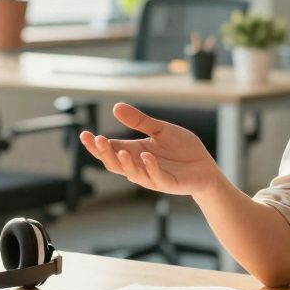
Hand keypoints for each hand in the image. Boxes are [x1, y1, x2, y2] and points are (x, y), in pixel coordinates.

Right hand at [79, 102, 230, 196]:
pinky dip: (150, 167)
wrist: (205, 167)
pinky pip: (155, 177)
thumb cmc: (182, 149)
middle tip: (97, 140)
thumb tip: (115, 107)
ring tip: (120, 150)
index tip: (84, 134)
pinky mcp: (168, 183)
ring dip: (124, 162)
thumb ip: (139, 121)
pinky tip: (146, 156)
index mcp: (134, 151)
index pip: (110, 149)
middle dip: (104, 153)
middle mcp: (139, 165)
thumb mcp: (160, 129)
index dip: (96, 144)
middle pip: (114, 163)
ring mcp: (152, 176)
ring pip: (131, 173)